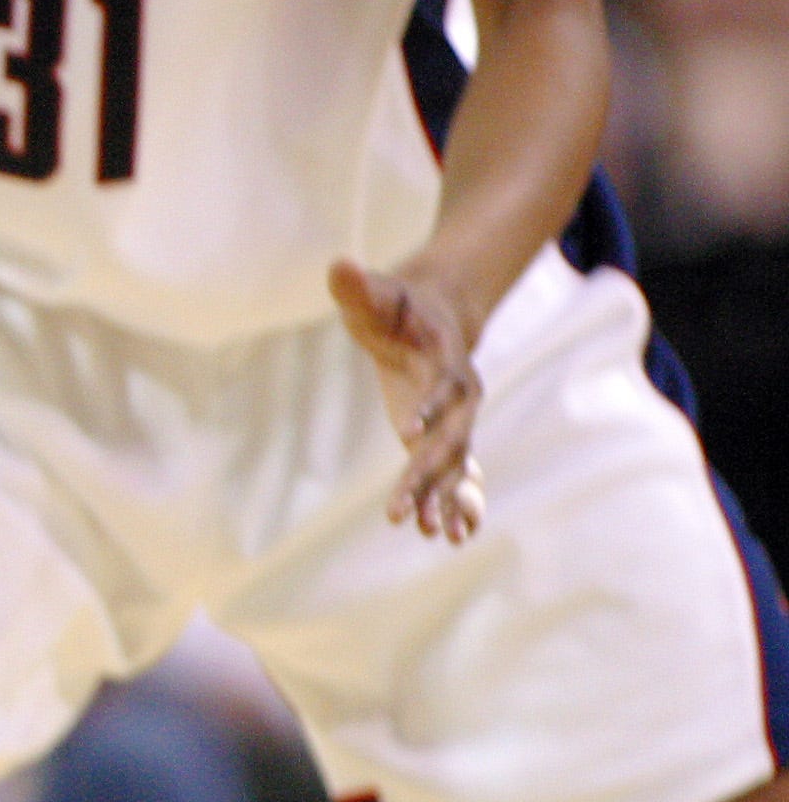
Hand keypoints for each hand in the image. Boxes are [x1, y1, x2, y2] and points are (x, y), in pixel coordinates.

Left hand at [328, 258, 485, 544]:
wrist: (434, 314)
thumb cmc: (398, 304)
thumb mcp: (376, 293)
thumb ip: (358, 286)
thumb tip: (339, 265)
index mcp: (446, 357)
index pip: (441, 385)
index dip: (429, 406)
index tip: (409, 432)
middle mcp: (461, 394)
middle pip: (451, 439)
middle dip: (430, 476)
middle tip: (409, 513)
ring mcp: (457, 419)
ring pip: (457, 465)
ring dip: (448, 499)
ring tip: (437, 536)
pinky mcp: (447, 437)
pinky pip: (458, 474)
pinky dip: (458, 502)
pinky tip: (453, 536)